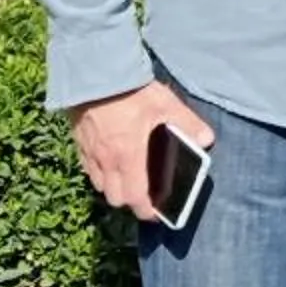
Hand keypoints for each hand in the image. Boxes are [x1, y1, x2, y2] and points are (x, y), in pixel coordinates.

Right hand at [71, 82, 214, 221]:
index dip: (146, 210)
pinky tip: (110, 161)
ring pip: (100, 186)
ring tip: (128, 178)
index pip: (136, 198)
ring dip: (114, 188)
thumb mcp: (166, 105)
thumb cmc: (131, 91)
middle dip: (130, 201)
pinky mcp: (79, 143)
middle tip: (144, 194)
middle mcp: (107, 161)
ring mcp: (90, 153)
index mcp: (129, 157)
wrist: (95, 73)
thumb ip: (187, 124)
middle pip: (115, 198)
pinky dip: (100, 173)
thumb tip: (206, 140)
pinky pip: (88, 169)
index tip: (155, 212)